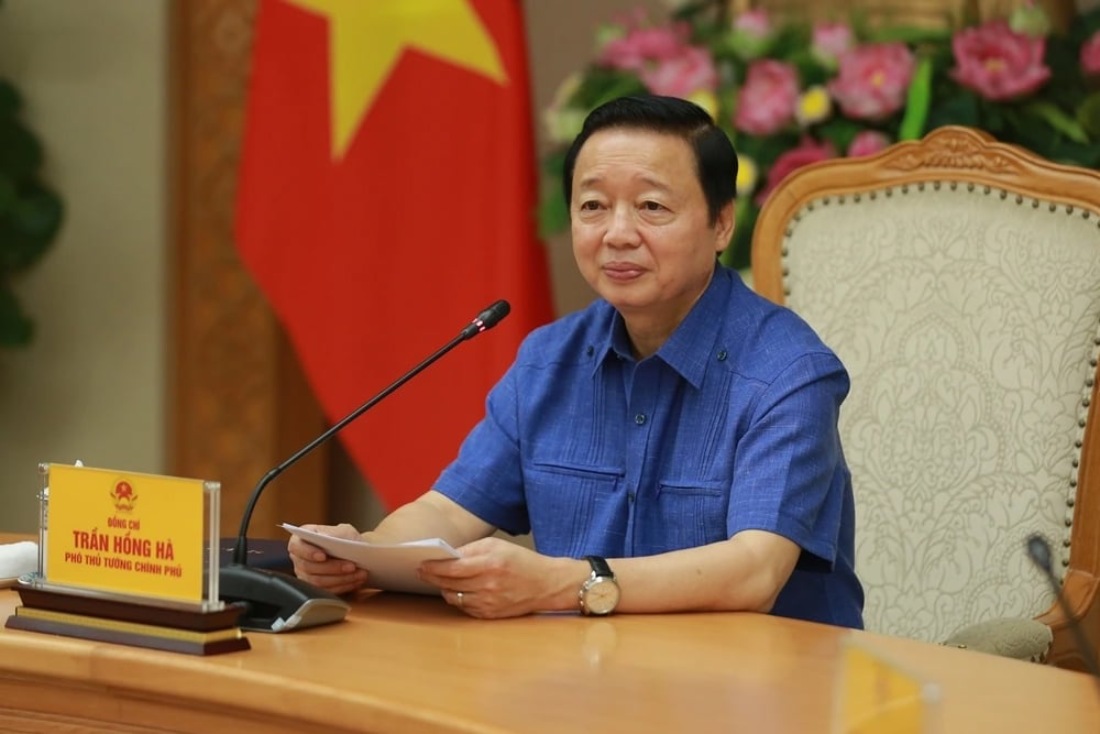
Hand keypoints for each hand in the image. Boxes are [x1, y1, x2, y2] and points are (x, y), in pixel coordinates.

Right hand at [288, 523, 368, 594]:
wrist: (354, 552)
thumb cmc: (346, 539)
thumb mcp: (342, 530)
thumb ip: (334, 533)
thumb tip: (325, 538)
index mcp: (300, 539)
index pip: (296, 546)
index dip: (308, 552)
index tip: (323, 556)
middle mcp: (299, 558)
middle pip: (309, 567)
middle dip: (333, 567)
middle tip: (352, 566)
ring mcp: (305, 575)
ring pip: (318, 581)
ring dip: (341, 578)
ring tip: (360, 573)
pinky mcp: (314, 588)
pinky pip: (326, 591)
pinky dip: (343, 586)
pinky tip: (356, 581)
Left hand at [418, 537, 582, 618]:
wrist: (547, 584)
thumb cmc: (522, 561)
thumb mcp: (497, 545)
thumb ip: (471, 549)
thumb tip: (446, 556)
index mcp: (489, 564)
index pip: (451, 567)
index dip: (433, 567)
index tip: (421, 564)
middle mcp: (487, 585)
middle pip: (448, 583)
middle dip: (432, 577)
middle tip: (422, 571)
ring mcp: (489, 603)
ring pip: (454, 598)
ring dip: (444, 588)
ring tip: (440, 580)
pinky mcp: (490, 615)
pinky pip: (465, 608)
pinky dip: (458, 598)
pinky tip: (457, 590)